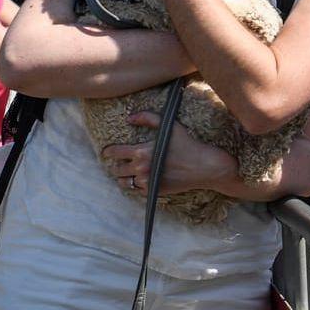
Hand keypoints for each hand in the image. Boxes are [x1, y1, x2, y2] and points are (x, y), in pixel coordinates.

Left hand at [102, 111, 237, 195]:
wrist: (203, 167)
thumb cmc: (187, 144)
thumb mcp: (169, 126)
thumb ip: (148, 118)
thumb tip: (129, 118)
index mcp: (142, 152)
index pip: (116, 152)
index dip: (108, 152)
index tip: (106, 152)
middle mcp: (141, 168)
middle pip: (118, 169)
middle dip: (116, 165)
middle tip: (118, 163)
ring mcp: (147, 182)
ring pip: (125, 183)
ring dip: (123, 178)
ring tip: (125, 174)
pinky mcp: (154, 192)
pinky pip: (137, 191)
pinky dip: (136, 186)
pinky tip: (140, 180)